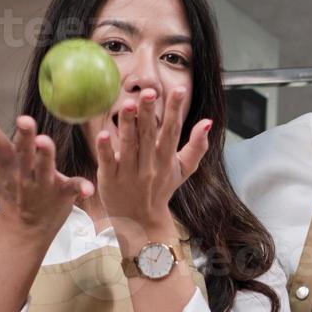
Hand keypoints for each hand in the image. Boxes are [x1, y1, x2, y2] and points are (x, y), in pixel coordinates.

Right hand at [0, 103, 90, 235]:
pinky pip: (73, 188)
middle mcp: (23, 171)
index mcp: (6, 163)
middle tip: (24, 120)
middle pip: (22, 152)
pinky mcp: (63, 192)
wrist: (25, 227)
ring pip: (45, 167)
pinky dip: (81, 188)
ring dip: (45, 156)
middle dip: (23, 137)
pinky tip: (88, 188)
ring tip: (44, 142)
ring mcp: (43, 183)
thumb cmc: (7, 190)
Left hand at [94, 87, 208, 238]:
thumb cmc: (161, 189)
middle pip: (149, 135)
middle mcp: (150, 165)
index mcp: (166, 159)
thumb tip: (208, 121)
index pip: (173, 131)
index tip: (178, 90)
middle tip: (149, 92)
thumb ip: (197, 146)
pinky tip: (103, 133)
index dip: (175, 110)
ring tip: (127, 104)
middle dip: (149, 113)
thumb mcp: (183, 170)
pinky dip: (106, 149)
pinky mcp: (110, 180)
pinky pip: (108, 162)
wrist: (141, 222)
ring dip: (128, 125)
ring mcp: (129, 173)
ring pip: (129, 145)